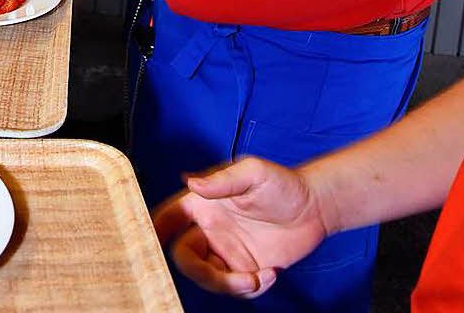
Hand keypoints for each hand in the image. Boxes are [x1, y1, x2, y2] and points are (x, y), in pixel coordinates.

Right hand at [153, 158, 327, 299]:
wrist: (315, 208)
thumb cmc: (283, 183)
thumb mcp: (254, 172)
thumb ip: (222, 180)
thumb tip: (190, 183)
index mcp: (204, 203)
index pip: (169, 217)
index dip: (153, 230)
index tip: (148, 247)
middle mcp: (210, 229)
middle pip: (184, 257)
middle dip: (200, 273)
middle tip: (228, 276)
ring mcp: (227, 251)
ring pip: (208, 278)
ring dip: (230, 286)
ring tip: (258, 277)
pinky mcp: (246, 270)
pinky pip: (235, 289)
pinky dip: (250, 290)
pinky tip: (271, 275)